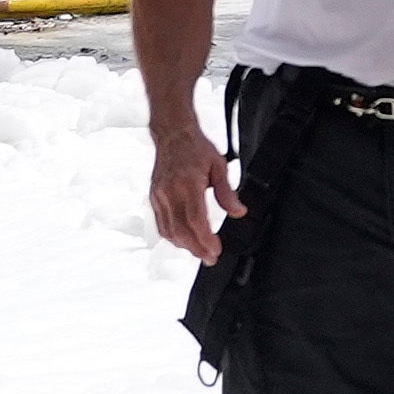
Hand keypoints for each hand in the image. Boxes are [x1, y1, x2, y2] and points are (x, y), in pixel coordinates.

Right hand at [148, 115, 237, 258]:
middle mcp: (170, 192)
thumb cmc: (195, 147)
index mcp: (187, 183)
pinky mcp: (154, 197)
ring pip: (169, 231)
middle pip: (181, 231)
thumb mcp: (218, 166)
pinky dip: (171, 236)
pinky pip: (161, 224)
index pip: (195, 220)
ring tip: (200, 252)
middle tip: (210, 258)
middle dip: (196, 249)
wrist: (173, 135)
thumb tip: (239, 212)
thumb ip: (227, 192)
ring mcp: (159, 196)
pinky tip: (183, 240)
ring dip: (184, 246)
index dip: (205, 239)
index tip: (215, 250)